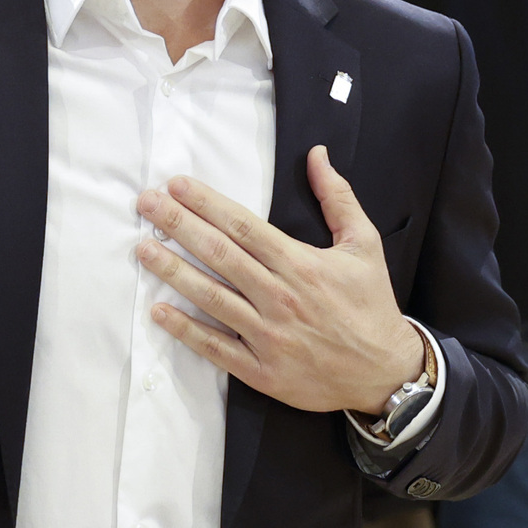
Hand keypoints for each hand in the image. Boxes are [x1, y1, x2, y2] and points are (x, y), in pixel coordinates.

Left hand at [133, 148, 424, 415]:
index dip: (207, 204)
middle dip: (178, 226)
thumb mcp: (365, 244)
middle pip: (219, 255)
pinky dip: (185, 330)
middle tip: (146, 204)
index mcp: (301, 264)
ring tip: (142, 248)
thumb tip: (317, 154)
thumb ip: (337, 197)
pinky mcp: (262, 370)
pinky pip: (216, 348)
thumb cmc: (371, 305)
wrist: (385, 373)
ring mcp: (268, 336)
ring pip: (211, 298)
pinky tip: (159, 311)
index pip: (243, 226)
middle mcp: (280, 297)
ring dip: (172, 271)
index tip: (177, 185)